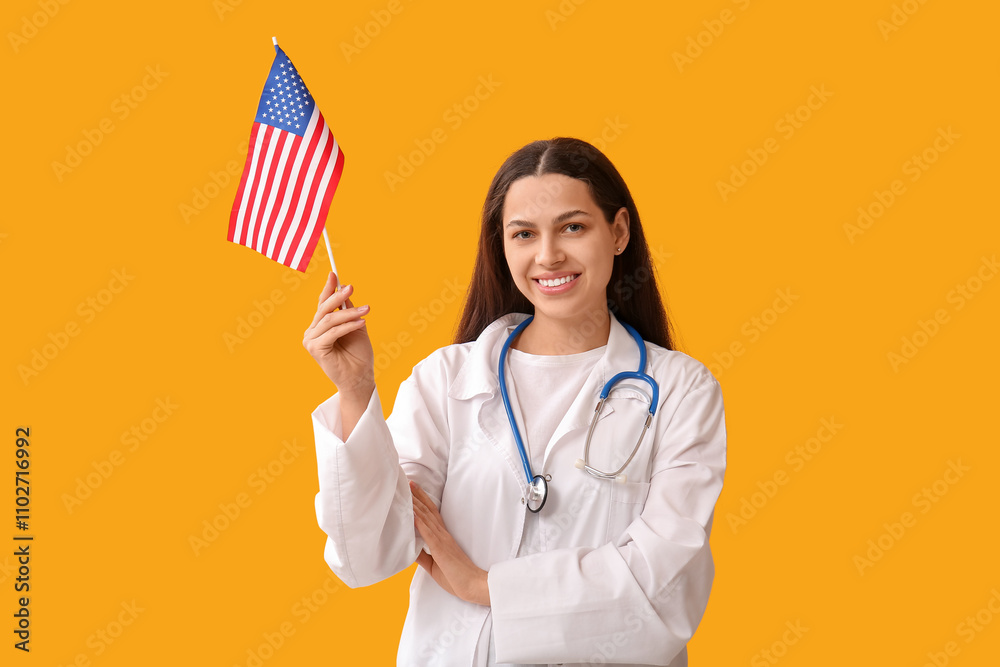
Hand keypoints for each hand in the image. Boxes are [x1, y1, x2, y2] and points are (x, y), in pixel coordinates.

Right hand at [302, 272, 374, 397]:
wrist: (360, 377)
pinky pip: (332, 332)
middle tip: (351, 287)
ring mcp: (310, 341)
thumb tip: (345, 290)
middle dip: (338, 297)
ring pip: (329, 320)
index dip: (328, 288)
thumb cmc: (358, 354)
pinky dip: (347, 326)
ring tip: (366, 310)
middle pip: (323, 309)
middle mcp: (312, 332)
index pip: (322, 304)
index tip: (334, 273)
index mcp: (320, 326)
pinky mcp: (315, 349)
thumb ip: (348, 310)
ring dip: (349, 313)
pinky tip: (361, 323)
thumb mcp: (356, 326)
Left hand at [410, 480, 489, 606]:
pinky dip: (420, 523)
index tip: (413, 490)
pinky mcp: (441, 549)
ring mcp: (442, 541)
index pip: (431, 515)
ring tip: (407, 492)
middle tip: (408, 482)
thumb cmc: (456, 578)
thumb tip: (409, 548)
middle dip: (418, 497)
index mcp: (442, 538)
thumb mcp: (434, 566)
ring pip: (427, 519)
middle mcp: (443, 535)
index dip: (422, 502)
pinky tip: (413, 514)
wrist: (473, 586)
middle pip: (428, 511)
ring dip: (416, 505)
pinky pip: (429, 534)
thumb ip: (422, 556)